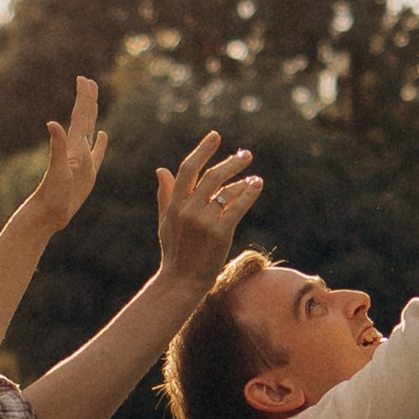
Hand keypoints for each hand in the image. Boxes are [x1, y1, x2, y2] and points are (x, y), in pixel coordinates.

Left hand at [22, 76, 106, 233]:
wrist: (47, 214)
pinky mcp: (87, 173)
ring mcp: (83, 161)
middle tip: (87, 81)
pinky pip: (97, 153)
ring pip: (90, 131)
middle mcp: (77, 150)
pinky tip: (102, 135)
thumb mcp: (57, 170)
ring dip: (92, 115)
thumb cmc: (52, 195)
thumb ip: (57, 147)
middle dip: (87, 99)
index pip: (80, 117)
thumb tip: (52, 123)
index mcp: (74, 147)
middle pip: (84, 119)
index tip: (83, 79)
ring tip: (93, 101)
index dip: (83, 98)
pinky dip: (101, 142)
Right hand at [153, 131, 262, 289]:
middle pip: (212, 177)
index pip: (188, 169)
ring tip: (253, 176)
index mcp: (175, 204)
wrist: (181, 282)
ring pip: (226, 192)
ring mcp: (203, 221)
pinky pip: (237, 207)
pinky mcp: (219, 233)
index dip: (203, 150)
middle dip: (230, 162)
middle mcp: (188, 210)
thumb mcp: (165, 221)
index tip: (215, 136)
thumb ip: (165, 195)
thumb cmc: (174, 252)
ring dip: (242, 180)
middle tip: (246, 155)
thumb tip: (161, 169)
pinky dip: (248, 193)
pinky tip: (256, 184)